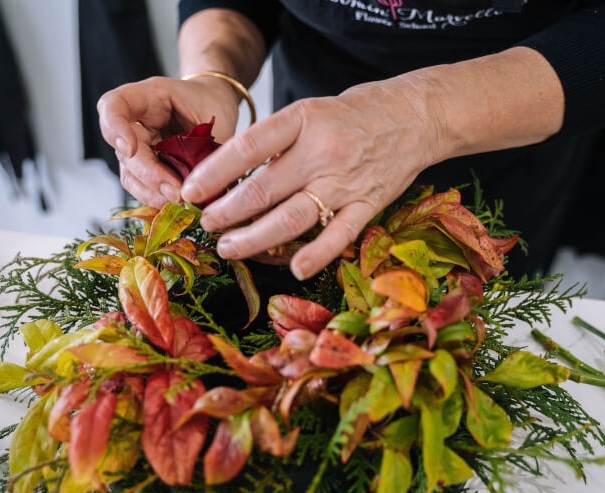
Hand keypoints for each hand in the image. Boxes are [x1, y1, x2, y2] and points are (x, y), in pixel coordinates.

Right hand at [97, 76, 239, 207]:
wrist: (214, 107)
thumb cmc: (211, 103)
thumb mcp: (214, 115)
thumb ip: (205, 143)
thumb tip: (205, 184)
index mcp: (146, 97)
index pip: (113, 106)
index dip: (114, 128)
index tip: (130, 149)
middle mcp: (135, 123)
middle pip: (123, 150)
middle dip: (148, 175)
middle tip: (176, 192)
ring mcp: (138, 147)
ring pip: (131, 175)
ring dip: (152, 193)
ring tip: (179, 202)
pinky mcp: (148, 168)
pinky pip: (144, 188)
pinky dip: (158, 199)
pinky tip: (175, 206)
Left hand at [183, 79, 435, 279]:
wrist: (415, 116)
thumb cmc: (354, 114)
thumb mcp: (309, 112)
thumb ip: (277, 143)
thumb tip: (233, 177)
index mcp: (303, 120)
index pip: (247, 148)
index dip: (213, 173)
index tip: (189, 192)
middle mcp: (322, 151)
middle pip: (263, 190)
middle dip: (227, 213)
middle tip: (206, 225)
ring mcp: (346, 181)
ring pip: (293, 218)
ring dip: (256, 239)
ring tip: (230, 249)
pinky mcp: (368, 204)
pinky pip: (340, 235)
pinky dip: (316, 255)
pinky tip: (294, 269)